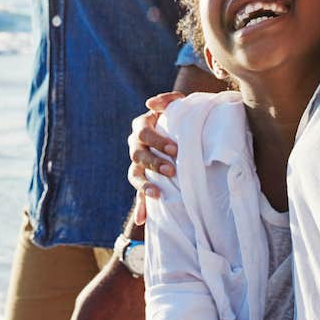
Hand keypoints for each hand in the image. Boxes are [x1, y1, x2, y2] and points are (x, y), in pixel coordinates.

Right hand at [127, 91, 183, 223]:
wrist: (185, 130)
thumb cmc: (181, 116)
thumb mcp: (179, 104)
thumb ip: (168, 99)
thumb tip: (150, 103)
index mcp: (142, 126)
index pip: (144, 132)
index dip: (157, 141)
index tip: (175, 150)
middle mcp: (136, 144)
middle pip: (138, 154)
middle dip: (154, 163)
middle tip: (171, 170)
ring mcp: (138, 163)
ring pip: (135, 174)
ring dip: (144, 185)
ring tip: (157, 193)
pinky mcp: (144, 179)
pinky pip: (138, 194)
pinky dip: (140, 207)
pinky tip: (142, 220)